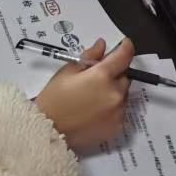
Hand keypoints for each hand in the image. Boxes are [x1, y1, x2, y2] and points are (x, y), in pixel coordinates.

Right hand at [33, 38, 133, 152]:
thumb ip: (88, 57)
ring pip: (122, 95)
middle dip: (114, 74)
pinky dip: (111, 109)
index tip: (123, 45)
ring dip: (113, 92)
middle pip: (124, 77)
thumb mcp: (67, 72)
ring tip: (92, 99)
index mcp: (102, 76)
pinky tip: (94, 112)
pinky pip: (120, 111)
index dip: (125, 47)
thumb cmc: (54, 98)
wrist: (49, 130)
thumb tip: (102, 45)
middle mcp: (116, 93)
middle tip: (95, 79)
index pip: (124, 56)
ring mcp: (119, 112)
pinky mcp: (118, 127)